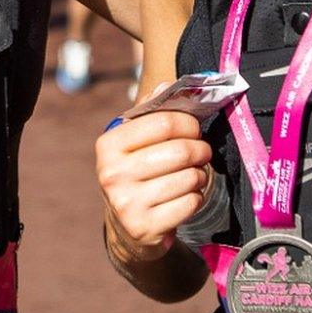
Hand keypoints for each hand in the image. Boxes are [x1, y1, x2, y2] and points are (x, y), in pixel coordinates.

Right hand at [96, 110, 212, 264]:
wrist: (126, 226)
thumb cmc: (137, 172)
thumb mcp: (135, 141)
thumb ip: (151, 112)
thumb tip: (167, 85)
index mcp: (108, 145)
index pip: (162, 122)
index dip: (188, 123)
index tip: (194, 128)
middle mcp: (112, 174)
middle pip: (179, 151)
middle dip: (200, 149)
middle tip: (203, 151)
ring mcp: (126, 203)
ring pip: (188, 178)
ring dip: (200, 174)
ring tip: (195, 174)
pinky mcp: (144, 227)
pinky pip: (190, 203)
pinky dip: (197, 197)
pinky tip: (188, 195)